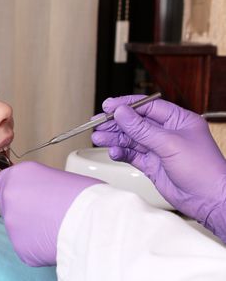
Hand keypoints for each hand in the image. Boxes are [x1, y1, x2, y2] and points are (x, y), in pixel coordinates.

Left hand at [0, 162, 102, 265]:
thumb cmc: (82, 195)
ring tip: (53, 223)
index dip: (12, 189)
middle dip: (23, 208)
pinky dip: (36, 244)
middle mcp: (8, 199)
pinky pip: (25, 245)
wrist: (90, 221)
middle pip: (8, 206)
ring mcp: (12, 225)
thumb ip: (31, 182)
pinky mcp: (20, 247)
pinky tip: (53, 237)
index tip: (22, 193)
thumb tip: (30, 191)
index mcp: (15, 177)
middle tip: (45, 210)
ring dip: (30, 226)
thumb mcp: (51, 174)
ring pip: (17, 226)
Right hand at [91, 95, 225, 240]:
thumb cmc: (204, 170)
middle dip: (116, 123)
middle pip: (135, 122)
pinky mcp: (152, 165)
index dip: (126, 105)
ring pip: (131, 139)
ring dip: (114, 138)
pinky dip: (121, 153)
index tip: (108, 106)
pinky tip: (114, 153)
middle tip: (98, 123)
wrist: (209, 201)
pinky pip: (132, 155)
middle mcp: (168, 132)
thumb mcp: (170, 144)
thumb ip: (142, 129)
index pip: (147, 107)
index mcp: (178, 120)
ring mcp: (159, 149)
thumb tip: (122, 113)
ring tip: (99, 138)